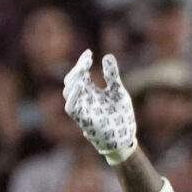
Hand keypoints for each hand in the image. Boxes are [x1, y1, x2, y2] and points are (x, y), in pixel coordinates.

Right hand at [61, 49, 137, 165]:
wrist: (124, 137)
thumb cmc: (120, 116)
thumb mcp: (117, 91)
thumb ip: (112, 75)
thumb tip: (107, 56)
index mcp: (90, 90)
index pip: (80, 72)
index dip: (82, 62)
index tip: (89, 53)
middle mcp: (83, 98)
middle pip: (71, 80)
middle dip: (77, 69)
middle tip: (87, 61)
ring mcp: (82, 108)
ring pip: (67, 91)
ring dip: (73, 80)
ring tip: (83, 70)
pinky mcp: (82, 119)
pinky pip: (71, 108)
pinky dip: (73, 97)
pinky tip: (80, 86)